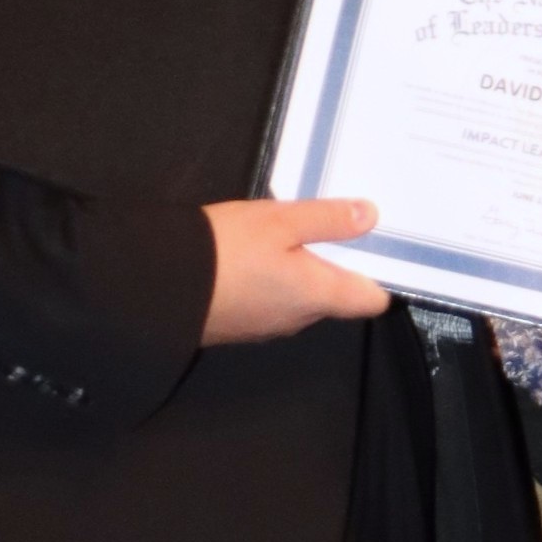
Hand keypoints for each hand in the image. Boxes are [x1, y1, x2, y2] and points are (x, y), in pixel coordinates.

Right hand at [200, 198, 389, 345]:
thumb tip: (372, 216)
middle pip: (337, 295)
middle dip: (339, 263)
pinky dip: (276, 278)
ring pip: (303, 297)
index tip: (380, 244)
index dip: (382, 274)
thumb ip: (327, 218)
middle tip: (336, 222)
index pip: (372, 300)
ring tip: (297, 231)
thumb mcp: (280, 221)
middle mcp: (300, 319)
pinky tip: (260, 251)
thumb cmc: (227, 250)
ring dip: (305, 269)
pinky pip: (273, 300)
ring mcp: (268, 326)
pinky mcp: (241, 324)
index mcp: (318, 296)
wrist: (158, 287)